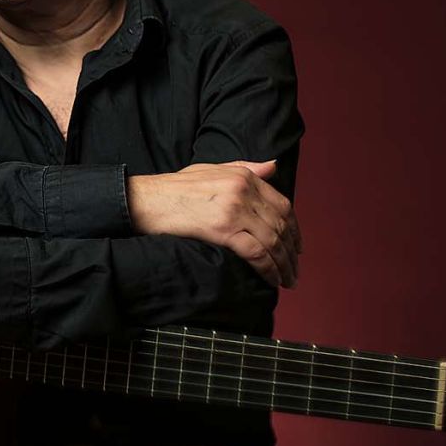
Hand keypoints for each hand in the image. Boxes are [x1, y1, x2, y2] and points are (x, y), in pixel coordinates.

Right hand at [127, 160, 299, 287]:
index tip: (297, 247)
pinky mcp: (222, 229)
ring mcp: (234, 209)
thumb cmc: (175, 187)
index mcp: (243, 176)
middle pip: (281, 225)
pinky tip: (271, 279)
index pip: (283, 204)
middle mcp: (243, 190)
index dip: (295, 229)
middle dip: (292, 252)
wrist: (148, 199)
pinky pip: (256, 252)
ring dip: (283, 265)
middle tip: (294, 271)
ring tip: (287, 280)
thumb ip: (246, 168)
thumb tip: (274, 166)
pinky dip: (268, 268)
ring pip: (272, 240)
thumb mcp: (212, 169)